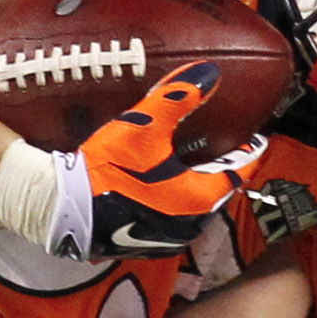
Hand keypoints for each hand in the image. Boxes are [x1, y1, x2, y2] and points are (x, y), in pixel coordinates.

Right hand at [42, 68, 268, 261]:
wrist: (62, 208)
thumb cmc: (108, 168)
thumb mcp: (144, 127)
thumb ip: (178, 99)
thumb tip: (210, 73)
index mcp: (199, 198)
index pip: (237, 173)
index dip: (247, 153)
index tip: (254, 138)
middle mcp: (191, 225)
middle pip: (216, 191)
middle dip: (221, 169)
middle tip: (222, 146)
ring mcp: (168, 239)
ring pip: (193, 207)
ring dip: (196, 185)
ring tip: (191, 163)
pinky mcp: (144, 243)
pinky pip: (171, 217)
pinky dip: (174, 199)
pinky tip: (160, 185)